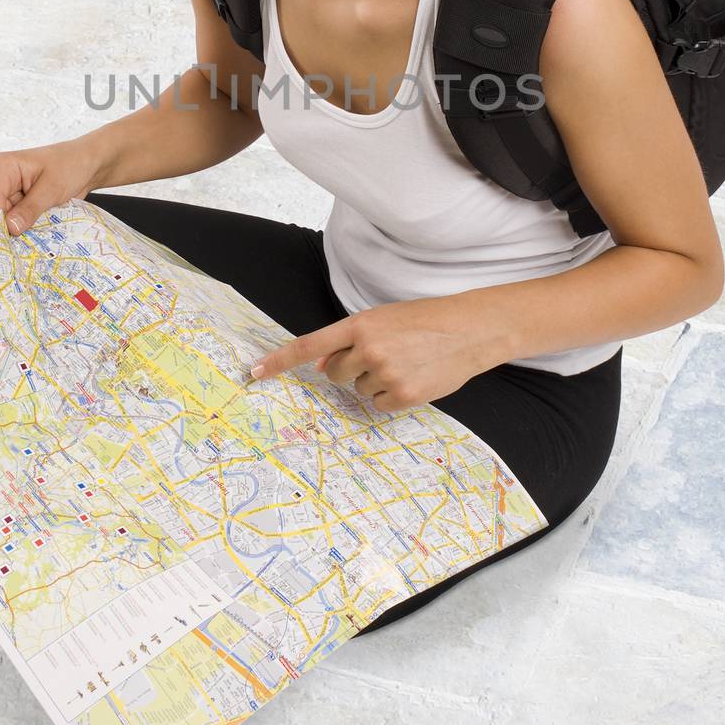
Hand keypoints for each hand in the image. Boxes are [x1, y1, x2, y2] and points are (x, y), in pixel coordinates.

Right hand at [0, 136, 101, 237]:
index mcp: (2, 167)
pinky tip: (36, 236)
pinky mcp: (17, 203)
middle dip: (8, 231)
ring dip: (19, 232)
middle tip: (24, 247)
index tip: (9, 244)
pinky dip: (25, 230)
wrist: (87, 164)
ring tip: (34, 241)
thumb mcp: (52, 188)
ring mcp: (7, 193)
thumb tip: (11, 228)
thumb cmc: (71, 165)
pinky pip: (15, 222)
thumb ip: (30, 209)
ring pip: (4, 221)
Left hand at [245, 295, 504, 413]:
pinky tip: (412, 378)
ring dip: (374, 381)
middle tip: (381, 356)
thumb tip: (322, 363)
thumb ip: (352, 339)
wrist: (471, 329)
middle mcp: (368, 348)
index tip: (253, 373)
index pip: (309, 345)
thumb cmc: (426, 321)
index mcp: (360, 324)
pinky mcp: (403, 396)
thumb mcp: (385, 319)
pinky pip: (378, 405)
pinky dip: (391, 396)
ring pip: (358, 389)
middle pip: (334, 372)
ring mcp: (385, 374)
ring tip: (405, 363)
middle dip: (348, 368)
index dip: (279, 361)